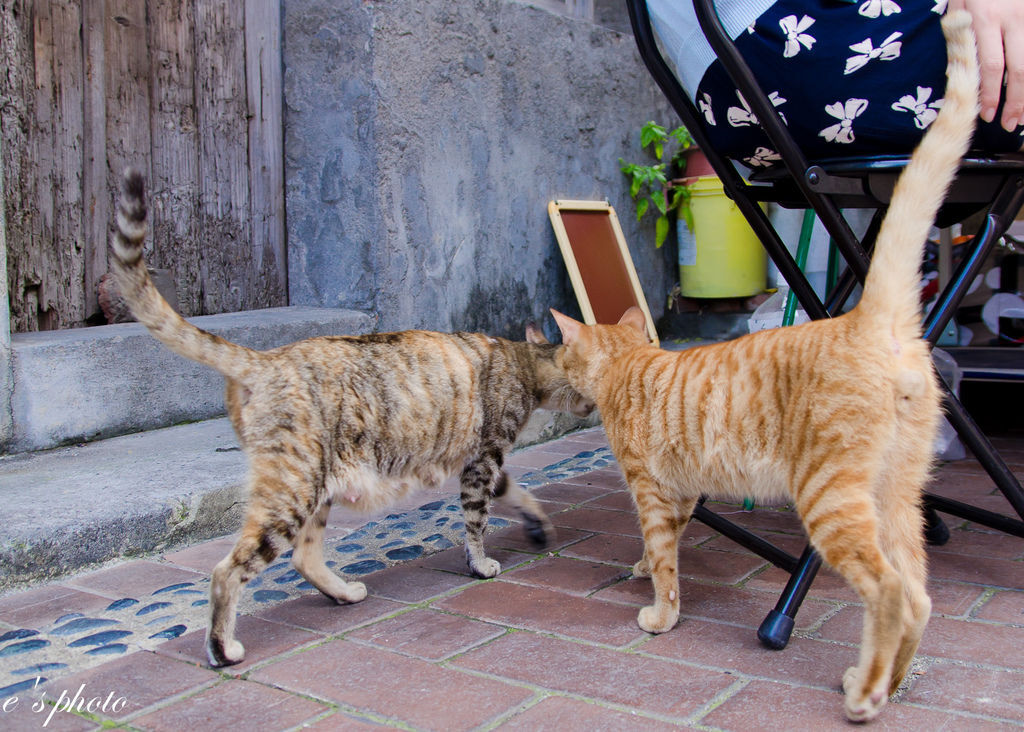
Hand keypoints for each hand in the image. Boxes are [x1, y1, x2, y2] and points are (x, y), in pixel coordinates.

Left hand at [949, 0, 1023, 131]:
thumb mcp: (958, 4)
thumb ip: (958, 33)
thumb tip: (957, 70)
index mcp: (985, 20)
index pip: (991, 67)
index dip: (991, 94)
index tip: (988, 115)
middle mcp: (1012, 19)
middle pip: (1018, 69)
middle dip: (1015, 101)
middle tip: (1011, 125)